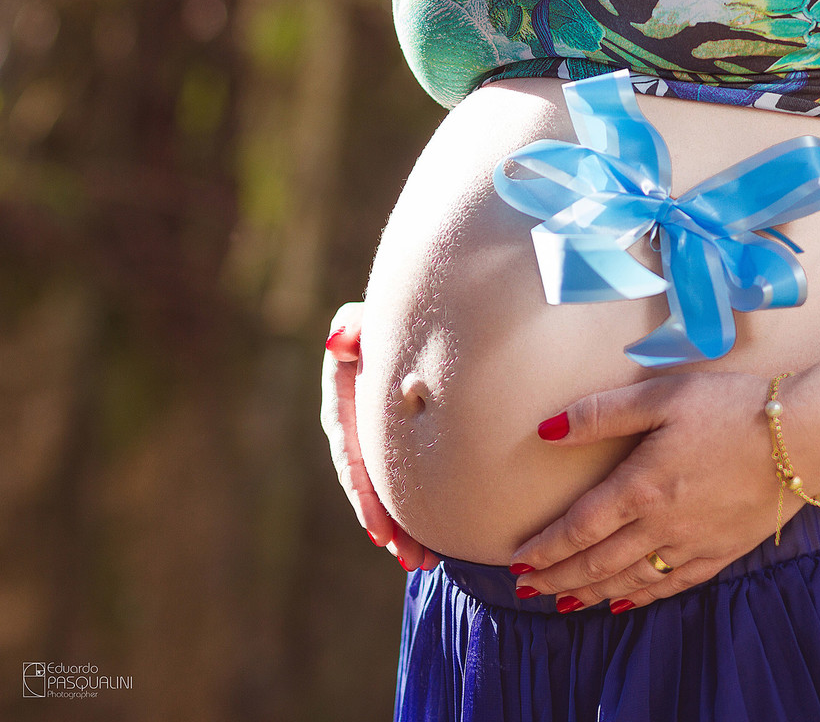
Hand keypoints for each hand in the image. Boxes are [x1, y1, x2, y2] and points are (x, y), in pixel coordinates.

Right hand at [321, 302, 438, 571]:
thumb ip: (356, 327)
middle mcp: (357, 411)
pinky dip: (419, 506)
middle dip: (385, 522)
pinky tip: (437, 540)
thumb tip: (339, 339)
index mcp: (344, 388)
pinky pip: (409, 473)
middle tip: (410, 559)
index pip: (348, 446)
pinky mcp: (406, 430)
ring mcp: (380, 424)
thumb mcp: (379, 314)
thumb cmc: (410, 302)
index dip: (362, 491)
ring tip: (423, 563)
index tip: (379, 532)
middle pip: (367, 477)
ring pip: (388, 482)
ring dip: (403, 526)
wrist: (437, 299)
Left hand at [509, 372, 801, 612]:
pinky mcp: (724, 550)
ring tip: (562, 603)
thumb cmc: (732, 406)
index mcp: (641, 486)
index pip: (579, 528)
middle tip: (527, 590)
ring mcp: (695, 542)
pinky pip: (674, 584)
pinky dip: (643, 597)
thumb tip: (547, 430)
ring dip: (591, 593)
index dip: (546, 549)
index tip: (518, 562)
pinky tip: (625, 602)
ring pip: (631, 579)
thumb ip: (603, 413)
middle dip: (558, 578)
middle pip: (598, 562)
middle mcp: (663, 524)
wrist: (807, 434)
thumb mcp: (663, 394)